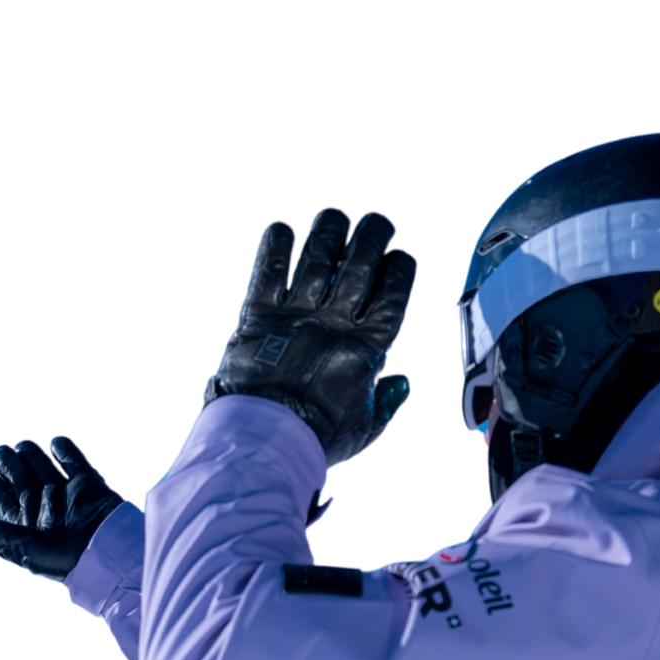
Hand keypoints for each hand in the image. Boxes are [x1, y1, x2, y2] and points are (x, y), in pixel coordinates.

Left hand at [0, 434, 127, 582]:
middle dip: (7, 462)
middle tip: (1, 454)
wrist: (110, 552)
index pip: (1, 499)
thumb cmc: (64, 559)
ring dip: (30, 452)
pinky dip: (63, 448)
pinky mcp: (89, 484)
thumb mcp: (24, 549)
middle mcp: (43, 507)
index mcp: (25, 525)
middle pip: (19, 476)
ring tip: (23, 448)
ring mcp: (66, 494)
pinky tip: (54, 445)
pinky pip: (73, 460)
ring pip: (41, 464)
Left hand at [198, 204, 420, 471]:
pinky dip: (274, 244)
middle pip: (362, 261)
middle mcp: (334, 322)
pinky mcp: (258, 314)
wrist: (262, 441)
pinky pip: (269, 269)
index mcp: (367, 347)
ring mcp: (295, 313)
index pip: (395, 290)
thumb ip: (387, 403)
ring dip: (329, 229)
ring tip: (335, 218)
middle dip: (374, 233)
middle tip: (377, 222)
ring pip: (319, 254)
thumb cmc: (316, 438)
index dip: (402, 266)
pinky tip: (281, 230)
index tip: (401, 258)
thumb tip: (401, 382)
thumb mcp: (365, 429)